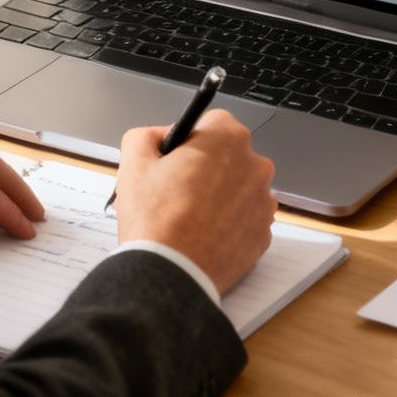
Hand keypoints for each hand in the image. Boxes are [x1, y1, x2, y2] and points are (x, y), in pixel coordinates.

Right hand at [114, 109, 276, 292]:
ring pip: (238, 187)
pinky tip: (203, 234)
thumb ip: (145, 136)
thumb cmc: (154, 219)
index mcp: (227, 138)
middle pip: (228, 155)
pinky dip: (228, 222)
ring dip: (219, 195)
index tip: (174, 159)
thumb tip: (158, 137)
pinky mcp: (263, 233)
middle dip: (206, 167)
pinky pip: (244, 218)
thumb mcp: (133, 162)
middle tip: (177, 190)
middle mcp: (255, 165)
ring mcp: (263, 202)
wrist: (170, 273)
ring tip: (189, 216)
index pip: (211, 122)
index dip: (188, 140)